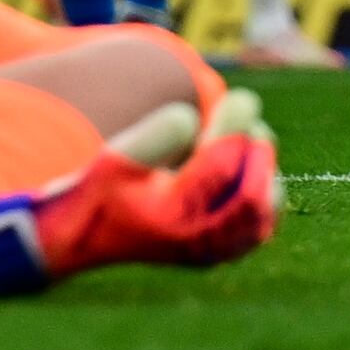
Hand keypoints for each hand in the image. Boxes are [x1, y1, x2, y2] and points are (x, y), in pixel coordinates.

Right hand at [25, 116, 278, 278]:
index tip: (238, 97)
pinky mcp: (218, 252)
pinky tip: (246, 165)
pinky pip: (259, 226)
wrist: (85, 237)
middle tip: (243, 120)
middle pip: (252, 196)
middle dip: (258, 149)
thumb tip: (200, 120)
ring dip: (263, 169)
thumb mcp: (118, 155)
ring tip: (244, 142)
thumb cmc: (100, 190)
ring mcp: (209, 252)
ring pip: (263, 213)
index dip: (236, 124)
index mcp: (169, 215)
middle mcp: (194, 241)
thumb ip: (160, 133)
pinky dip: (264, 191)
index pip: (221, 165)